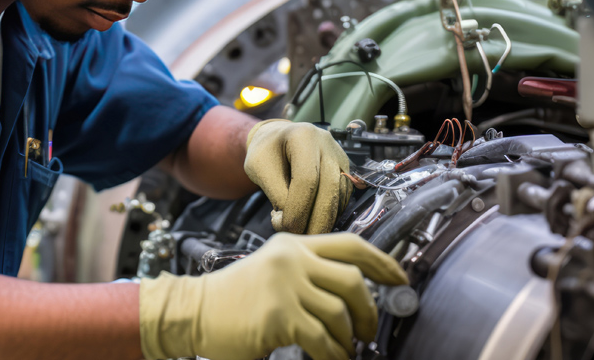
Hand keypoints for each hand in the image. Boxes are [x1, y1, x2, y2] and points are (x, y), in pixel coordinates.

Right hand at [139, 233, 408, 359]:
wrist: (193, 312)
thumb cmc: (234, 299)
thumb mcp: (274, 270)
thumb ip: (309, 271)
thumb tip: (357, 291)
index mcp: (293, 245)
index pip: (351, 244)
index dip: (384, 262)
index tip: (401, 280)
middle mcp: (291, 259)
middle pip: (353, 279)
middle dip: (369, 310)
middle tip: (368, 330)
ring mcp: (284, 286)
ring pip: (340, 313)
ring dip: (348, 339)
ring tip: (343, 349)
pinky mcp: (278, 315)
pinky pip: (322, 338)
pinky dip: (332, 353)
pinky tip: (329, 357)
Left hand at [244, 120, 351, 233]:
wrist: (277, 139)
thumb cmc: (265, 153)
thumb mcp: (258, 168)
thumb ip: (276, 193)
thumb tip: (292, 221)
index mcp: (303, 137)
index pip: (307, 180)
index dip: (298, 209)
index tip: (285, 227)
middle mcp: (327, 144)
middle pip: (329, 189)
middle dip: (316, 221)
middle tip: (300, 238)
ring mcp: (339, 156)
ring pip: (339, 195)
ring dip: (325, 220)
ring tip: (304, 232)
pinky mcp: (345, 169)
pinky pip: (343, 197)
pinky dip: (330, 213)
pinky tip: (314, 220)